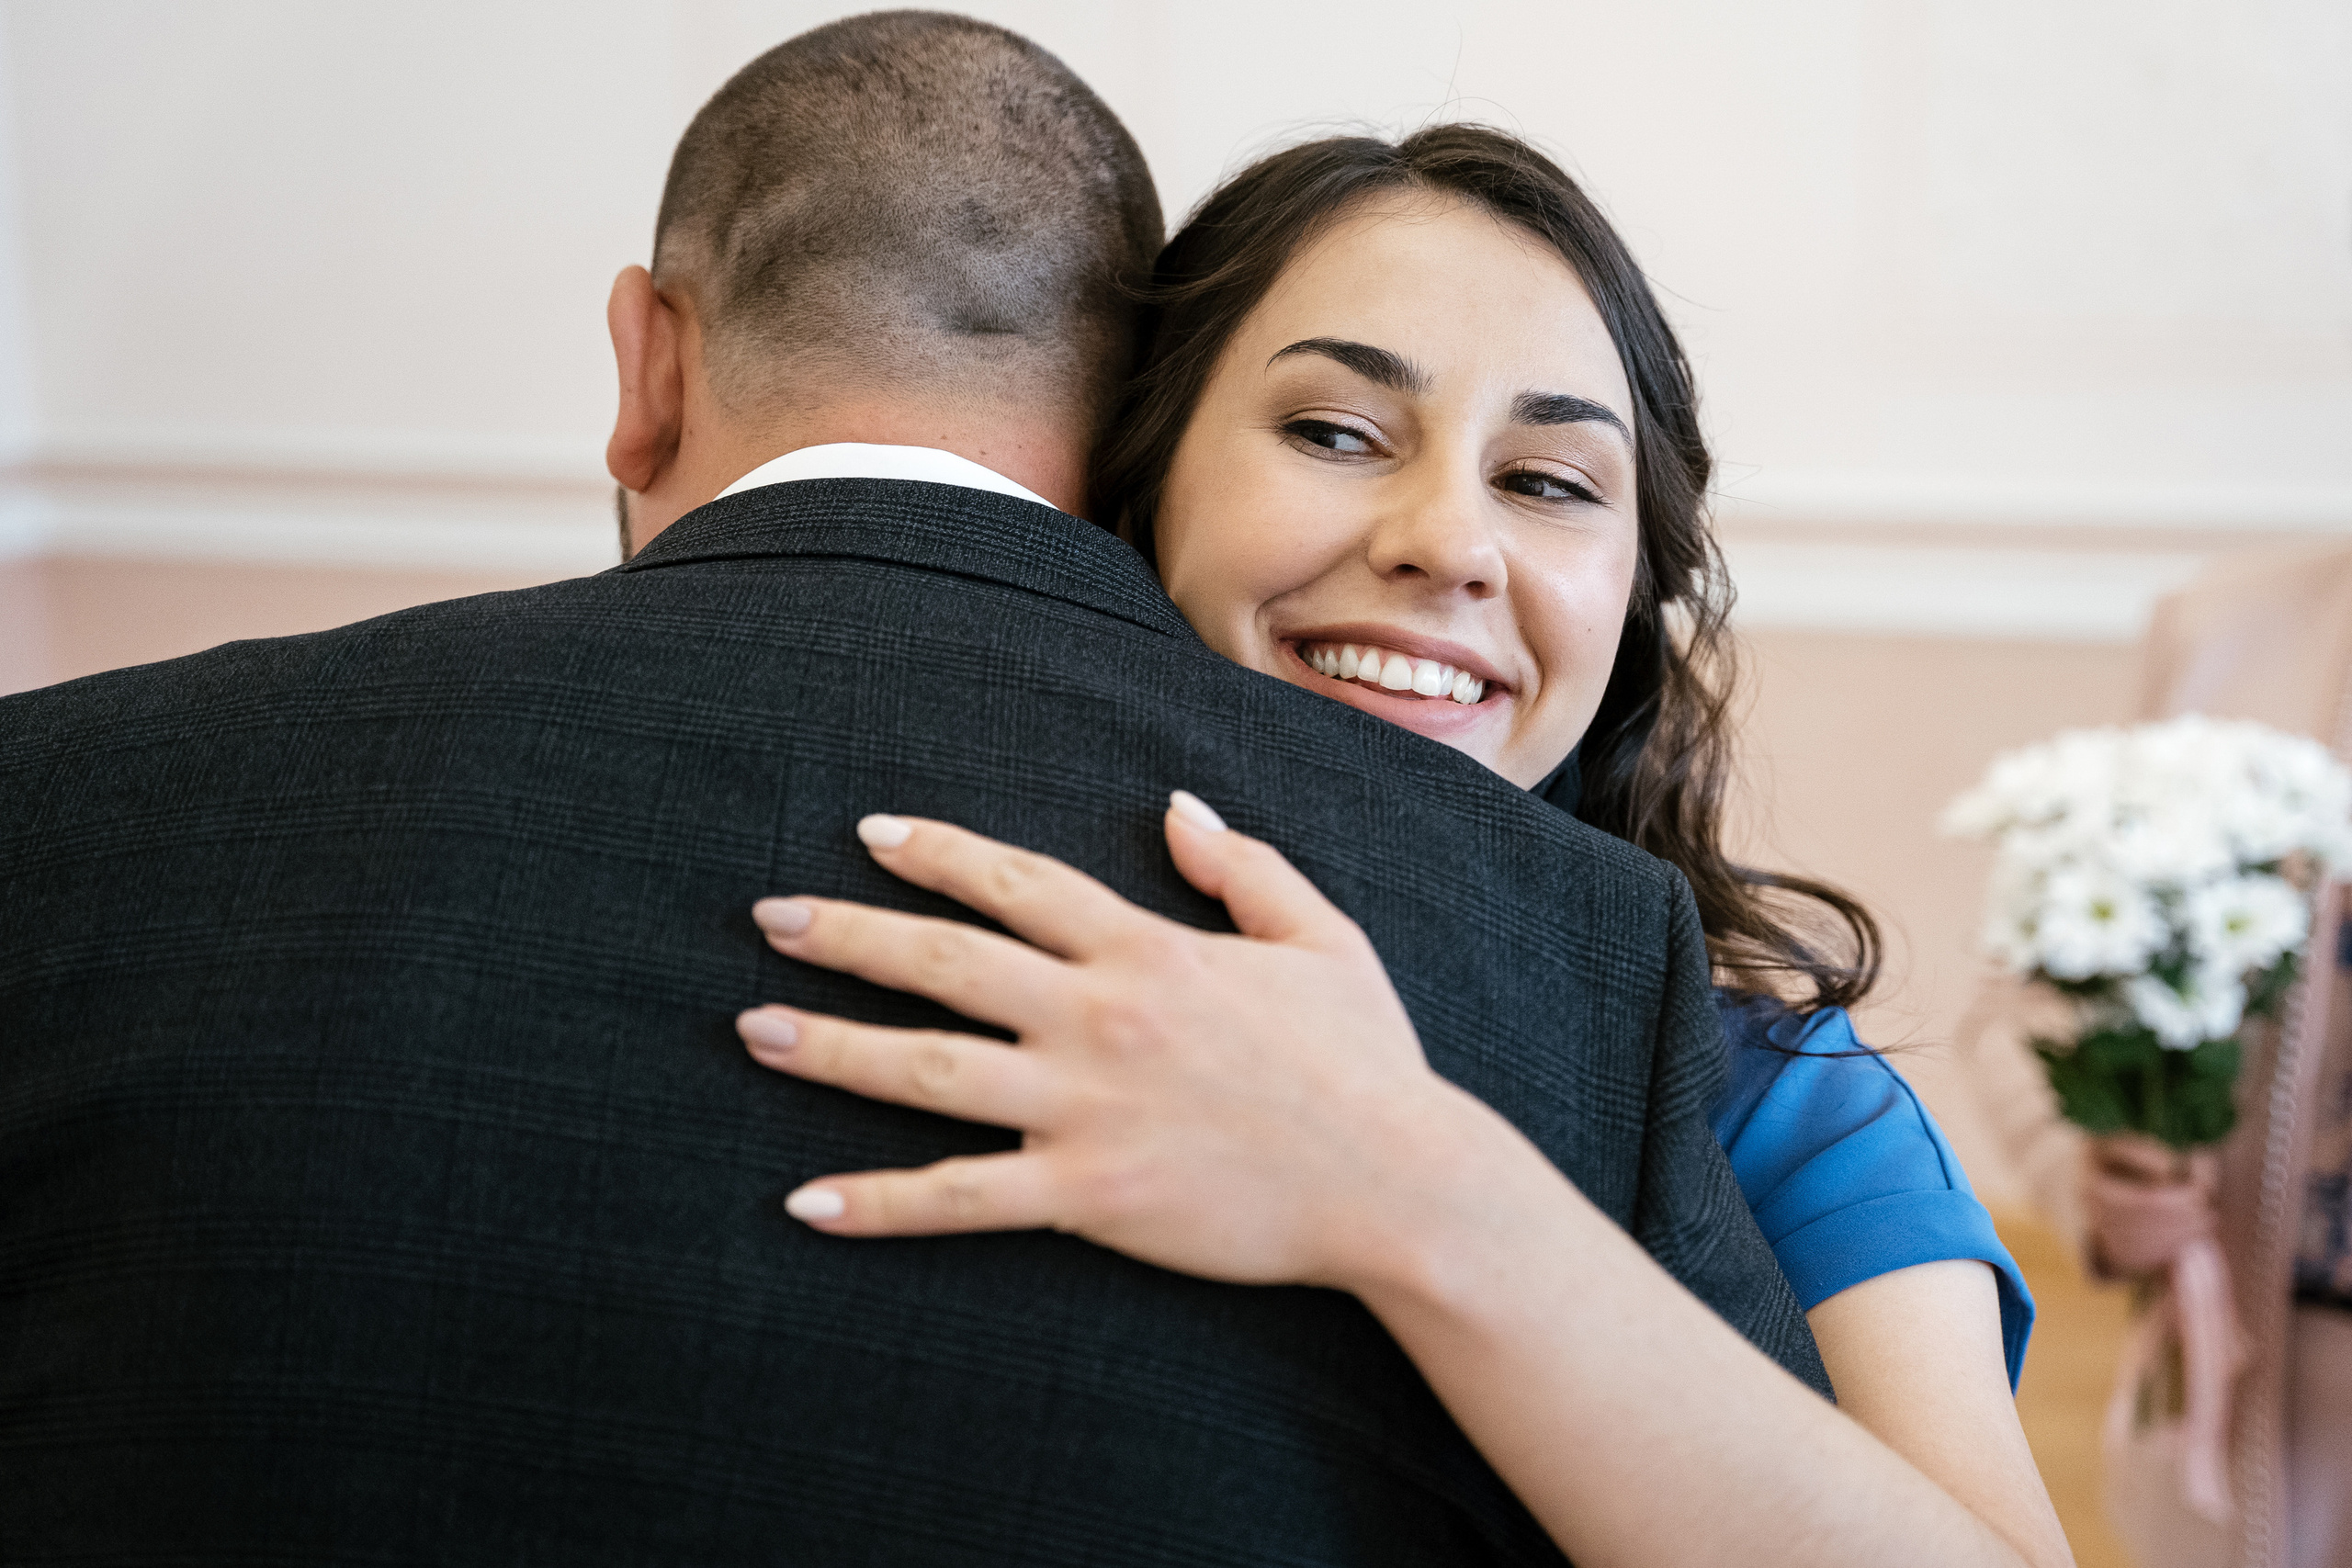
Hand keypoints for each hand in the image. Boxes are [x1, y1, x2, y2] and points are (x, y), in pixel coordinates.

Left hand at [737, 793, 1508, 1289]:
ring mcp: (1086, 1106)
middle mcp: (1100, 1016)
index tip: (871, 833)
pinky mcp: (1088, 1193)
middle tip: (768, 920)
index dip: (938, 852)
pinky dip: (880, 1203)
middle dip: (849, 935)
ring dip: (833, 1049)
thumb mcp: (1322, 937)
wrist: (1404, 1182)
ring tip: (754, 1030)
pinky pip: (961, 1197)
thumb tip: (1175, 806)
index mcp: (1148, 950)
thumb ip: (1243, 866)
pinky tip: (805, 1204)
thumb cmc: (1369, 1061)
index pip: (1017, 881)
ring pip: (930, 1070)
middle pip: (948, 962)